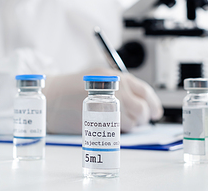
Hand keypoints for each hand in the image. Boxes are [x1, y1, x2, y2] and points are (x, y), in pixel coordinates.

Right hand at [44, 68, 162, 133]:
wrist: (52, 97)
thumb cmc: (72, 88)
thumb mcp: (99, 79)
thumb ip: (119, 87)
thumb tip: (140, 102)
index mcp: (116, 77)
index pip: (145, 91)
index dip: (154, 104)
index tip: (155, 113)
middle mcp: (114, 89)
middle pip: (141, 108)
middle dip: (144, 117)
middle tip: (138, 120)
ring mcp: (106, 104)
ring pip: (132, 121)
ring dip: (130, 125)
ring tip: (118, 122)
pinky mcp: (98, 119)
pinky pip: (117, 129)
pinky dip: (117, 130)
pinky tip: (109, 126)